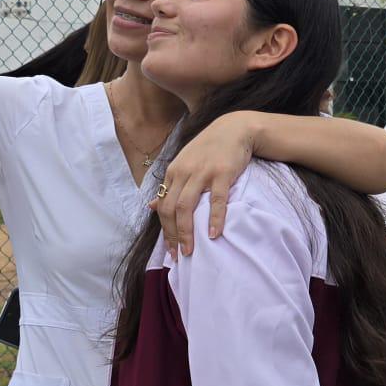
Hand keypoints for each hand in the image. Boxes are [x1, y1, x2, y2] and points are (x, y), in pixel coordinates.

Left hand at [153, 112, 255, 256]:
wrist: (234, 129)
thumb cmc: (209, 150)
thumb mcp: (184, 165)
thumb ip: (169, 186)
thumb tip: (150, 206)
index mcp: (173, 172)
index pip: (162, 205)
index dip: (164, 230)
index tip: (169, 250)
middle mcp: (183, 172)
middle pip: (171, 208)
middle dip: (172, 235)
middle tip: (178, 256)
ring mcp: (202, 172)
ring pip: (187, 206)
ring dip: (187, 232)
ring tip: (190, 250)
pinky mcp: (221, 172)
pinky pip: (216, 200)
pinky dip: (214, 218)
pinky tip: (213, 234)